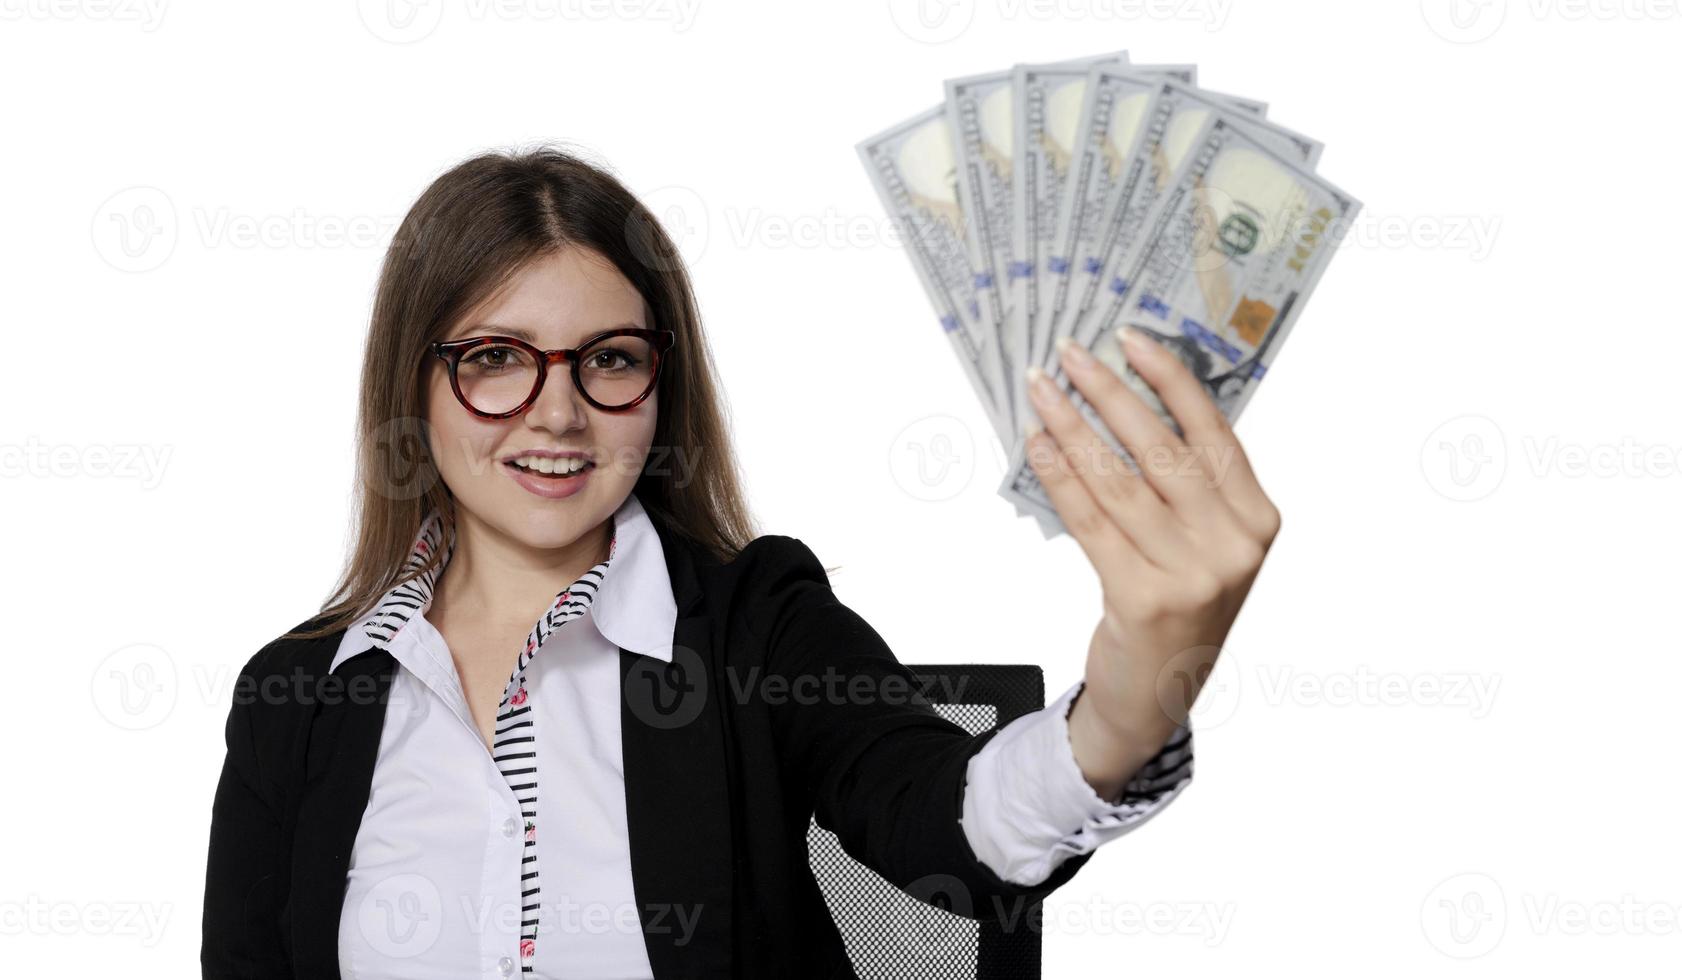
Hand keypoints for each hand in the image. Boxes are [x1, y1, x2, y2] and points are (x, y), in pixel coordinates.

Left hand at [1023, 328, 1280, 800]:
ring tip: (1041, 390)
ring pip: (1119, 480)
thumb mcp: (1207, 543)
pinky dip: (1060, 475)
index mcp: (1258, 520)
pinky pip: (1091, 520)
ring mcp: (1190, 574)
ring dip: (1072, 426)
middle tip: (1070, 354)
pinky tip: (1038, 444)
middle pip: (1162, 448)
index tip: (1131, 338)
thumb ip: (1190, 483)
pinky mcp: (1142, 598)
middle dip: (1109, 391)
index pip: (1213, 430)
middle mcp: (1232, 545)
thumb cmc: (1180, 603)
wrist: (1159, 694)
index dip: (1171, 377)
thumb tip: (1133, 395)